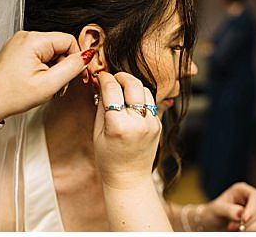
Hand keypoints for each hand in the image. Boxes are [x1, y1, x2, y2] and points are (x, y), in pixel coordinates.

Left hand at [0, 31, 88, 122]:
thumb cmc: (11, 95)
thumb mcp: (47, 85)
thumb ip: (71, 68)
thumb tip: (87, 56)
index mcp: (33, 40)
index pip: (68, 40)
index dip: (76, 58)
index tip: (77, 76)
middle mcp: (25, 36)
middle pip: (59, 44)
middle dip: (63, 64)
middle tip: (57, 84)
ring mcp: (19, 42)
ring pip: (50, 50)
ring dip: (52, 67)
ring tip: (43, 84)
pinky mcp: (16, 50)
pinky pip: (38, 53)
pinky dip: (42, 66)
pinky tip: (35, 80)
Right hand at [93, 71, 162, 191]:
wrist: (129, 179)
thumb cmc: (109, 159)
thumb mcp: (97, 133)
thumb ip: (101, 106)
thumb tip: (101, 83)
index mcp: (119, 126)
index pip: (112, 89)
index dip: (105, 78)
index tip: (101, 76)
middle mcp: (138, 123)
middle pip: (133, 84)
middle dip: (121, 76)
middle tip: (114, 78)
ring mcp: (151, 123)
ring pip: (145, 90)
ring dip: (133, 86)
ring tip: (123, 91)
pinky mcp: (158, 124)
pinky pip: (150, 102)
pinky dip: (140, 99)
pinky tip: (131, 105)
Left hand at [203, 183, 255, 231]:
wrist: (212, 224)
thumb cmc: (213, 213)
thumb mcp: (217, 209)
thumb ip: (228, 210)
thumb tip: (241, 213)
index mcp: (242, 190)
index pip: (255, 196)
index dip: (253, 208)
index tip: (244, 219)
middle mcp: (251, 199)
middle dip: (250, 222)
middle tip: (233, 228)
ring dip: (254, 228)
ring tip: (238, 231)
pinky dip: (255, 233)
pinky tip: (242, 233)